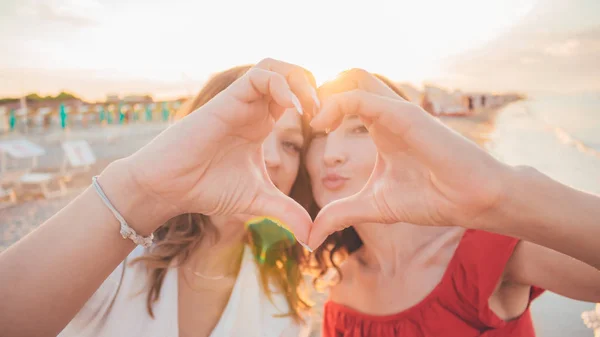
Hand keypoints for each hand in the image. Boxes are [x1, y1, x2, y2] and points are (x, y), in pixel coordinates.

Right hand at [117, 58, 318, 242]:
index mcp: (262, 124)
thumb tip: (312, 238)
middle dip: (315, 89)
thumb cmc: (208, 189)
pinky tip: (292, 112)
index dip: (318, 106)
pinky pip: (261, 75)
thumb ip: (287, 213)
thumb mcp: (258, 200)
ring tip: (311, 110)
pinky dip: (282, 86)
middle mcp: (253, 108)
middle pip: (291, 75)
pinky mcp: (228, 99)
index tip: (327, 130)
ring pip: (277, 67)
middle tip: (324, 117)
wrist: (171, 188)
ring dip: (301, 82)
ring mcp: (241, 101)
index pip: (296, 97)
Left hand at [308, 70, 509, 247]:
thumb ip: (340, 214)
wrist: (470, 200)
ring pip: (353, 76)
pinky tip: (322, 125)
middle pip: (348, 76)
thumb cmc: (430, 197)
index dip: (319, 105)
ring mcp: (397, 110)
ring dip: (324, 91)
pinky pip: (361, 97)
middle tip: (304, 116)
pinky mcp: (405, 115)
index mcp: (381, 126)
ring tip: (312, 119)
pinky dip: (335, 105)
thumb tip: (310, 236)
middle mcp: (387, 112)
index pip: (345, 96)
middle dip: (319, 89)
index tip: (303, 126)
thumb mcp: (373, 205)